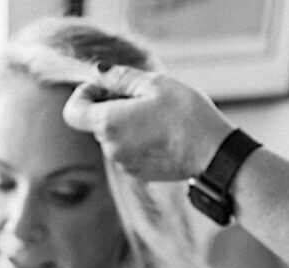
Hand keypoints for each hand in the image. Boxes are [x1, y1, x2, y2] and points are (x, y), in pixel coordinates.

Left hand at [62, 64, 234, 182]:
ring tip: (160, 117)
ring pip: (115, 137)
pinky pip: (130, 151)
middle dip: (112, 106)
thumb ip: (119, 77)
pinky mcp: (141, 174)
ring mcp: (126, 164)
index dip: (83, 94)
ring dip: (129, 123)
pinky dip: (140, 140)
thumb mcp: (155, 84)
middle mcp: (111, 148)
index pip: (72, 111)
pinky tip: (165, 134)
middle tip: (144, 98)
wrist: (215, 155)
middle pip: (96, 122)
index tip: (105, 88)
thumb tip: (98, 72)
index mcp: (108, 123)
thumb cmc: (188, 117)